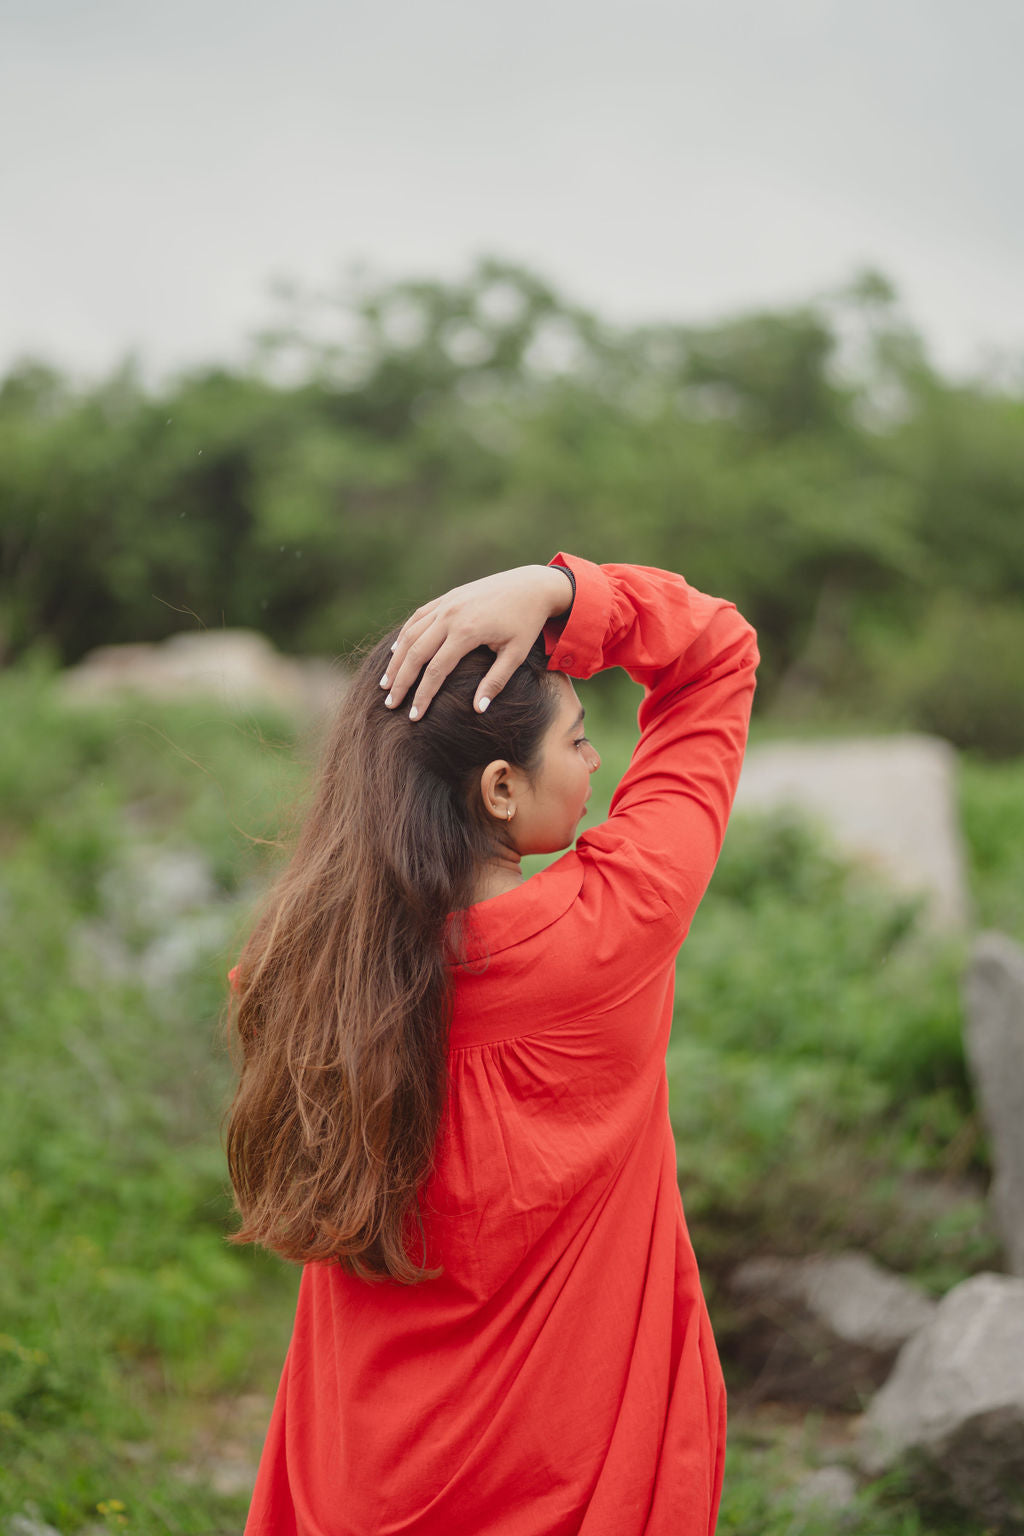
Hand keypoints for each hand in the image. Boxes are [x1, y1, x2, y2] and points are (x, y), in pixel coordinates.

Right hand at [382, 564, 573, 718]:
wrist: (531, 585)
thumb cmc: (526, 623)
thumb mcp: (516, 654)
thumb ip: (495, 682)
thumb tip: (477, 710)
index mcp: (467, 632)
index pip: (436, 671)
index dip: (422, 696)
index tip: (414, 716)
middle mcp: (450, 616)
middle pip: (415, 654)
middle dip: (401, 681)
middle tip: (390, 704)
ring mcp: (446, 604)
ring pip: (411, 634)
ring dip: (396, 660)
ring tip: (386, 682)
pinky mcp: (447, 598)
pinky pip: (418, 617)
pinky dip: (405, 634)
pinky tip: (398, 651)